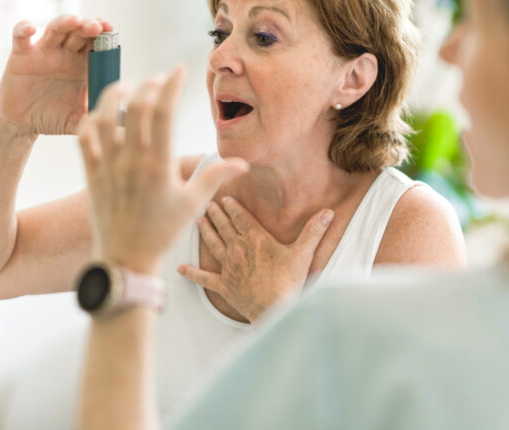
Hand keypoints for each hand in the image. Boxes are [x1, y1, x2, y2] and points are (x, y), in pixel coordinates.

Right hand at [0, 14, 110, 134]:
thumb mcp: (78, 120)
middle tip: (98, 27)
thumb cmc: (54, 118)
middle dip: (89, 26)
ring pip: (56, 29)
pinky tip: (30, 28)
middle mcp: (66, 54)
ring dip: (65, 22)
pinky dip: (23, 29)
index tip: (111, 30)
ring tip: (75, 21)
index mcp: (83, 65)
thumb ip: (97, 118)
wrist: (23, 124)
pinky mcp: (21, 55)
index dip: (104, 34)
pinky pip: (21, 37)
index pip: (96, 43)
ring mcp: (44, 52)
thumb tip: (125, 122)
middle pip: (79, 32)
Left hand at [77, 67, 248, 273]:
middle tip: (158, 79)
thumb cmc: (161, 233)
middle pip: (135, 107)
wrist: (125, 259)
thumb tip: (242, 163)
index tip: (178, 71)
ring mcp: (108, 166)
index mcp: (158, 165)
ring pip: (104, 117)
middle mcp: (131, 160)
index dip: (171, 86)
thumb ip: (215, 177)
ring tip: (125, 86)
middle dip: (148, 85)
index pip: (164, 113)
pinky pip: (84, 138)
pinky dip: (89, 120)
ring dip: (113, 95)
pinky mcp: (91, 174)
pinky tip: (98, 114)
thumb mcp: (193, 204)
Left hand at [178, 197, 333, 321]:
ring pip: (214, 245)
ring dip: (205, 232)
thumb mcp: (303, 254)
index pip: (241, 218)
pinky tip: (180, 268)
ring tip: (198, 220)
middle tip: (207, 204)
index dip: (233, 208)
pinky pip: (205, 278)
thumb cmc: (289, 282)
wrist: (275, 309)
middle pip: (225, 228)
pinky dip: (192, 273)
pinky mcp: (224, 286)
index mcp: (256, 239)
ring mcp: (229, 268)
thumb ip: (314, 231)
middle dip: (216, 215)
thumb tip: (328, 212)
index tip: (225, 198)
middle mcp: (239, 250)